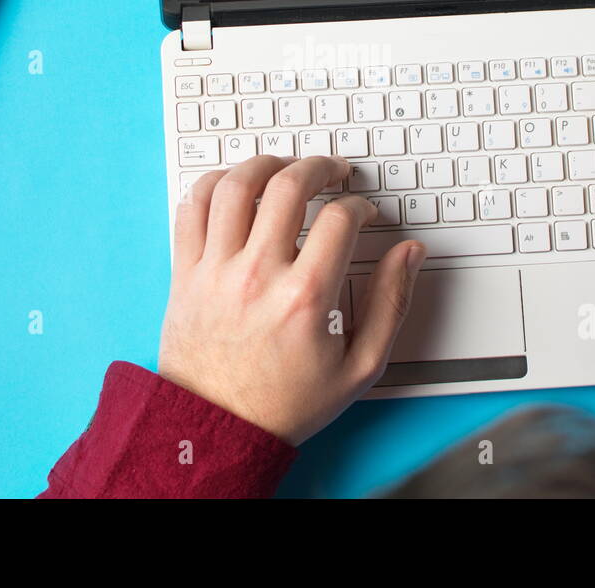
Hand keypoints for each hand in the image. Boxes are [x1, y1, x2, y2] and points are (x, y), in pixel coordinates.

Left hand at [158, 155, 425, 444]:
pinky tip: (235, 186)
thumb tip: (410, 255)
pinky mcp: (184, 273)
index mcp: (304, 298)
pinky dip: (214, 184)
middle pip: (289, 185)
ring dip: (266, 164)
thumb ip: (392, 304)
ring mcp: (215, 271)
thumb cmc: (284, 404)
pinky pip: (192, 208)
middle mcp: (257, 276)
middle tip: (332, 171)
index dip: (361, 206)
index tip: (364, 212)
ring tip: (284, 167)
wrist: (218, 430)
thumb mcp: (359, 367)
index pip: (340, 219)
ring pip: (236, 186)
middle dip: (320, 167)